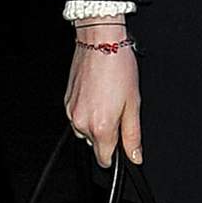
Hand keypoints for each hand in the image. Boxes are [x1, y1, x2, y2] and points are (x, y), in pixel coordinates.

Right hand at [64, 28, 141, 168]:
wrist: (100, 42)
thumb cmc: (118, 68)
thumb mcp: (134, 104)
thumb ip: (133, 136)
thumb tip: (135, 157)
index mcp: (100, 127)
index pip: (104, 159)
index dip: (116, 155)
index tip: (122, 145)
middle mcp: (81, 122)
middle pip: (95, 144)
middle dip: (107, 135)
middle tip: (119, 111)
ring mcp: (70, 112)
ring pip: (85, 130)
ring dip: (97, 123)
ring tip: (109, 99)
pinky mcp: (66, 101)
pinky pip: (77, 116)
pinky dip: (88, 111)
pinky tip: (99, 94)